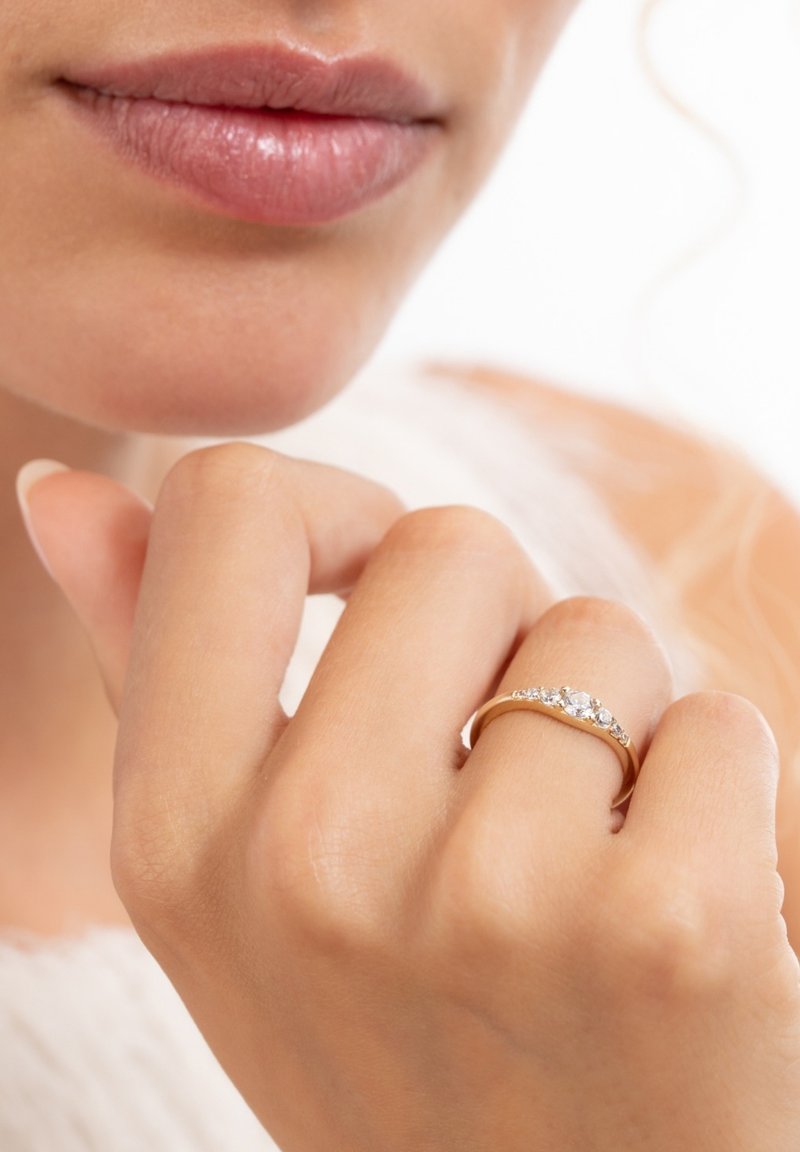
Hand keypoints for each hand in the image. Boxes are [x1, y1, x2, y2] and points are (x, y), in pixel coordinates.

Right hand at [21, 442, 799, 1151]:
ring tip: (576, 871)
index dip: (335, 513)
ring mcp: (492, 905)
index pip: (232, 506)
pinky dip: (714, 795)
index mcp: (174, 835)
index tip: (379, 590)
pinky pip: (720, 725)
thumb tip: (61, 487)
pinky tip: (669, 920)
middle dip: (499, 632)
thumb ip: (145, 660)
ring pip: (598, 632)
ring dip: (609, 724)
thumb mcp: (227, 879)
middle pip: (452, 542)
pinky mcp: (672, 938)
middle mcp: (308, 864)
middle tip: (499, 783)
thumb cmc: (398, 1038)